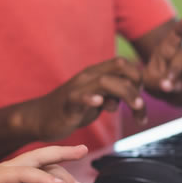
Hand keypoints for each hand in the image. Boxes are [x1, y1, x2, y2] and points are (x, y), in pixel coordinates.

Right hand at [18, 58, 146, 141]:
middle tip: (140, 108)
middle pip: (120, 68)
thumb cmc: (73, 109)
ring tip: (135, 108)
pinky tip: (99, 103)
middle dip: (137, 85)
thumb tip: (135, 96)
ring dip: (125, 93)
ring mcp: (77, 88)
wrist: (41, 117)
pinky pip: (79, 97)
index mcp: (97, 74)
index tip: (140, 99)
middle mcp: (89, 76)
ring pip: (105, 81)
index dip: (138, 79)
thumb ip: (115, 95)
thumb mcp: (99, 100)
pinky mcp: (67, 103)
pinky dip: (90, 98)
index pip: (124, 64)